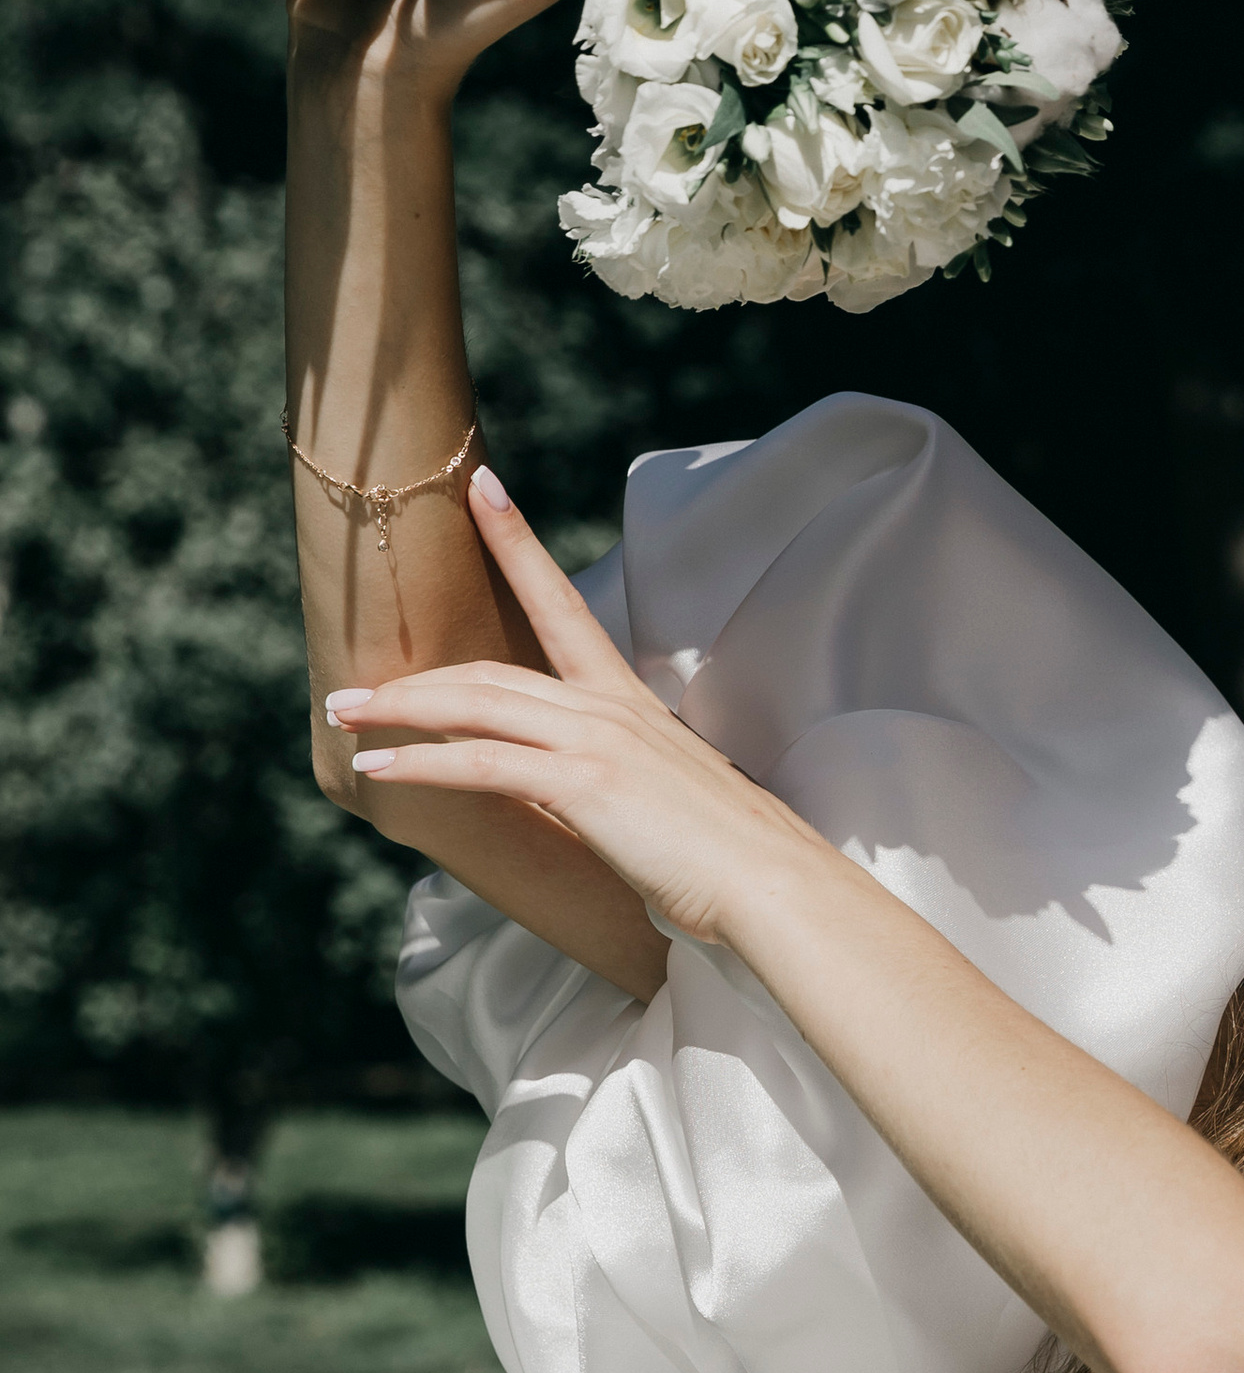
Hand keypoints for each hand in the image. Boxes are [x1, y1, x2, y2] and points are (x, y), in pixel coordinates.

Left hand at [322, 470, 833, 946]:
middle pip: (492, 669)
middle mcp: (609, 707)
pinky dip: (422, 763)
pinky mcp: (583, 784)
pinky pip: (482, 762)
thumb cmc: (725, 857)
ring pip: (477, 703)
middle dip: (415, 676)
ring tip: (345, 716)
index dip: (519, 543)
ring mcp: (598, 739)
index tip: (482, 490)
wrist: (770, 882)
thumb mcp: (666, 800)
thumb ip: (622, 783)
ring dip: (400, 708)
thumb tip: (591, 799)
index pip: (562, 606)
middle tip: (352, 686)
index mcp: (630, 703)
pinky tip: (379, 769)